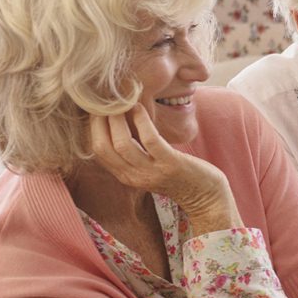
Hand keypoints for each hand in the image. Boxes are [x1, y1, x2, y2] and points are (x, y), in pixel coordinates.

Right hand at [88, 104, 240, 234]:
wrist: (205, 196)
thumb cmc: (178, 175)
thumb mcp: (148, 166)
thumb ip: (133, 151)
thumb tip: (118, 121)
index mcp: (125, 176)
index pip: (98, 151)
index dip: (92, 127)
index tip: (96, 108)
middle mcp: (134, 176)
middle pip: (104, 147)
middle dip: (100, 121)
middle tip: (105, 101)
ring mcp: (152, 171)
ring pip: (122, 143)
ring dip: (118, 119)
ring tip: (121, 101)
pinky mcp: (171, 164)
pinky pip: (150, 139)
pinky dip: (142, 121)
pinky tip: (139, 107)